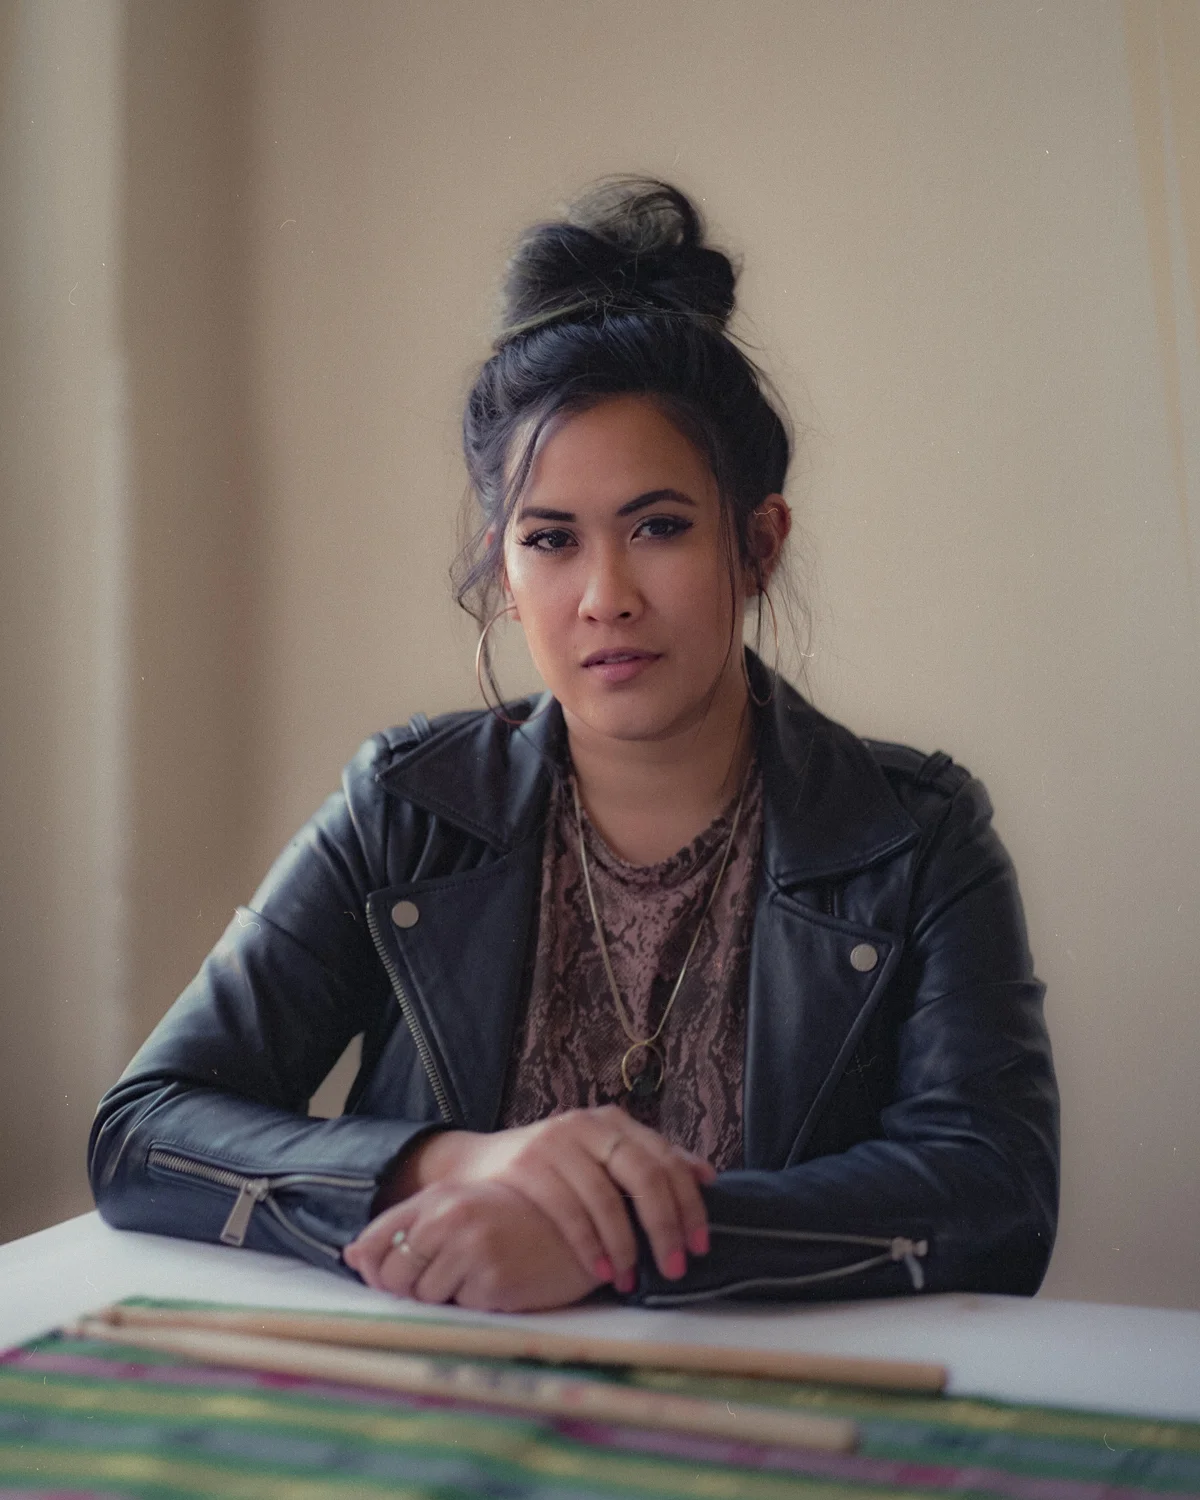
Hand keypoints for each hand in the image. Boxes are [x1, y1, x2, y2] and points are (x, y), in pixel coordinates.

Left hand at [343, 1180, 599, 1311]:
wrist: (581, 1229)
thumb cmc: (516, 1220)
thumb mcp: (462, 1209)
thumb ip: (409, 1227)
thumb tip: (352, 1255)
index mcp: (438, 1198)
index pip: (374, 1242)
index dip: (374, 1268)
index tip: (394, 1276)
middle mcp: (448, 1219)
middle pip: (392, 1277)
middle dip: (411, 1288)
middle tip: (448, 1278)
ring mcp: (470, 1250)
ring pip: (423, 1298)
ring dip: (445, 1297)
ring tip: (479, 1275)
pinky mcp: (491, 1281)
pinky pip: (459, 1309)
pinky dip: (473, 1304)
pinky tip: (499, 1283)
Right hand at [390, 1106, 714, 1288]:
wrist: (475, 1168)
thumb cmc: (552, 1169)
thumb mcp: (601, 1156)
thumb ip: (649, 1163)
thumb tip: (707, 1176)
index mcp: (615, 1122)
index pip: (666, 1160)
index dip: (689, 1204)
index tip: (700, 1246)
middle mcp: (589, 1126)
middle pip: (644, 1176)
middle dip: (664, 1227)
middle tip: (675, 1267)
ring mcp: (557, 1142)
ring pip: (606, 1198)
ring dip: (625, 1245)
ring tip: (633, 1279)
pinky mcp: (528, 1165)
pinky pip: (568, 1211)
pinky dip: (589, 1246)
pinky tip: (601, 1271)